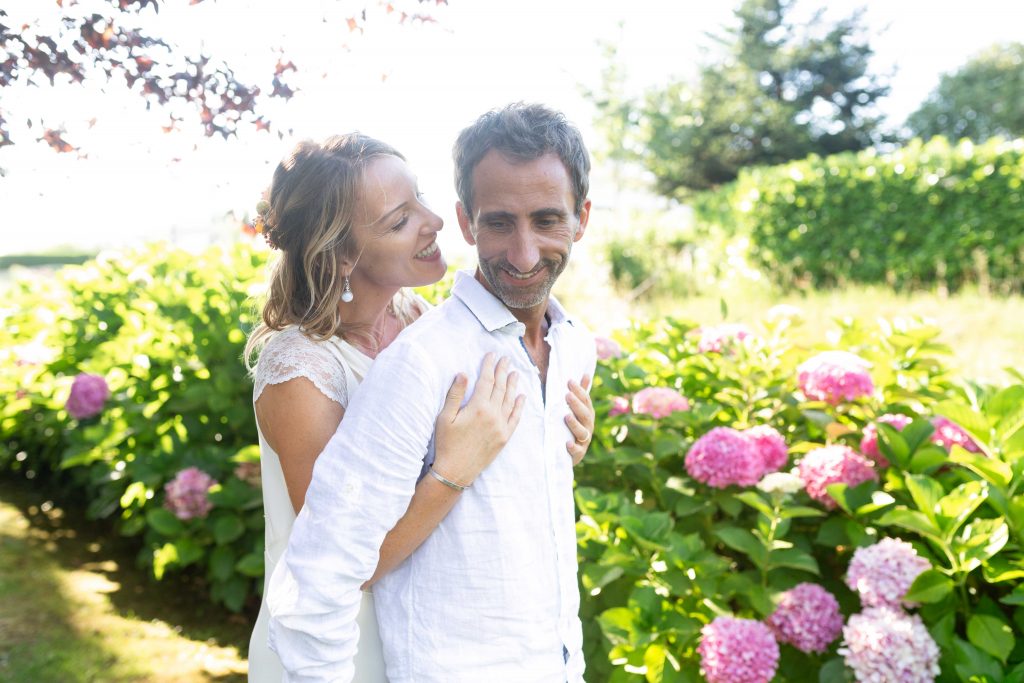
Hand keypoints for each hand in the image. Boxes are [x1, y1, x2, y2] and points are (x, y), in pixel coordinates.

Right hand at [432, 353, 524, 486]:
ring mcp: (501, 427)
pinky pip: (515, 418)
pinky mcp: (505, 437)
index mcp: (478, 407)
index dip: (489, 366)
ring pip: (510, 400)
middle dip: (503, 371)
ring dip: (513, 385)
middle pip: (500, 387)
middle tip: (506, 359)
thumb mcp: (445, 417)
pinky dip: (519, 406)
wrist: (455, 471)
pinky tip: (521, 397)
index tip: (491, 355)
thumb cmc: (446, 443)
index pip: (486, 380)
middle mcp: (493, 415)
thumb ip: (455, 394)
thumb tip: (463, 373)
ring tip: (515, 373)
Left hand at [564, 375, 593, 465]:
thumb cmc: (572, 426)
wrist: (568, 453)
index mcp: (588, 414)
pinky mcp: (578, 454)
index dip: (579, 390)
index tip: (569, 381)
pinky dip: (573, 447)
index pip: (586, 400)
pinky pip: (577, 451)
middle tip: (567, 395)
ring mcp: (584, 440)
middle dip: (576, 404)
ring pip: (582, 432)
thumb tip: (586, 374)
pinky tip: (567, 443)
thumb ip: (581, 394)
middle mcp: (588, 426)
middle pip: (585, 414)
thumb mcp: (576, 409)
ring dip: (574, 424)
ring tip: (566, 416)